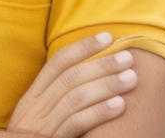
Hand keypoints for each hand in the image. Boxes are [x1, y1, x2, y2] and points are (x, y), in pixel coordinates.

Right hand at [6, 32, 136, 137]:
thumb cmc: (34, 137)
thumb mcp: (37, 115)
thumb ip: (56, 97)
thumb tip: (88, 76)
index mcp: (33, 95)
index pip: (57, 63)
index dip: (82, 47)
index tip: (107, 37)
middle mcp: (36, 106)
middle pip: (70, 77)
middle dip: (101, 64)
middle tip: (128, 58)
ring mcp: (43, 123)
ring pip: (76, 97)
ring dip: (106, 85)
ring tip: (131, 78)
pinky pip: (77, 123)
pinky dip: (99, 112)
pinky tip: (119, 106)